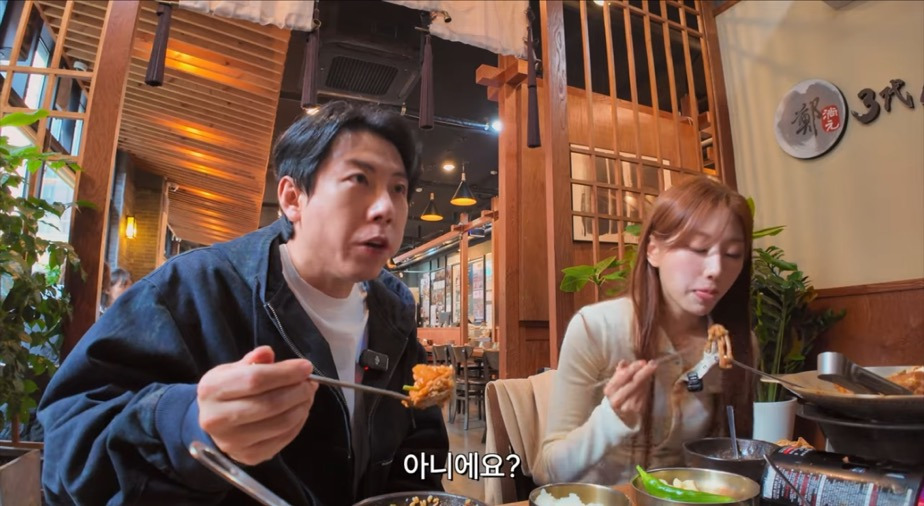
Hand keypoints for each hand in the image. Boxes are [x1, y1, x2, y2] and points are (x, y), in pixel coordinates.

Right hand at [197, 346, 317, 464]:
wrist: (214, 422)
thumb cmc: (227, 391)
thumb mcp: (233, 369)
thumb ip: (253, 361)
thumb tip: (268, 353)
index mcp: (212, 389)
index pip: (255, 379)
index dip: (286, 373)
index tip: (306, 367)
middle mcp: (217, 419)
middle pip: (271, 403)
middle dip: (298, 391)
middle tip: (310, 383)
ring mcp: (233, 442)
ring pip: (280, 423)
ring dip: (302, 407)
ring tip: (307, 395)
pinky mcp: (249, 456)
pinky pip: (283, 439)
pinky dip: (298, 423)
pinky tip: (300, 410)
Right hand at [603, 359, 657, 426]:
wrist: (617, 417)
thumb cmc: (616, 395)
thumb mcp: (614, 384)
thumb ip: (619, 373)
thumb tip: (624, 362)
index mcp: (609, 390)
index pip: (622, 377)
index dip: (633, 369)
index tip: (643, 362)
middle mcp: (617, 399)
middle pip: (633, 383)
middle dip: (644, 372)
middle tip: (653, 363)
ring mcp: (628, 406)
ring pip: (641, 388)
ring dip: (647, 378)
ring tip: (651, 369)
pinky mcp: (637, 410)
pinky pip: (644, 394)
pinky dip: (647, 386)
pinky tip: (647, 381)